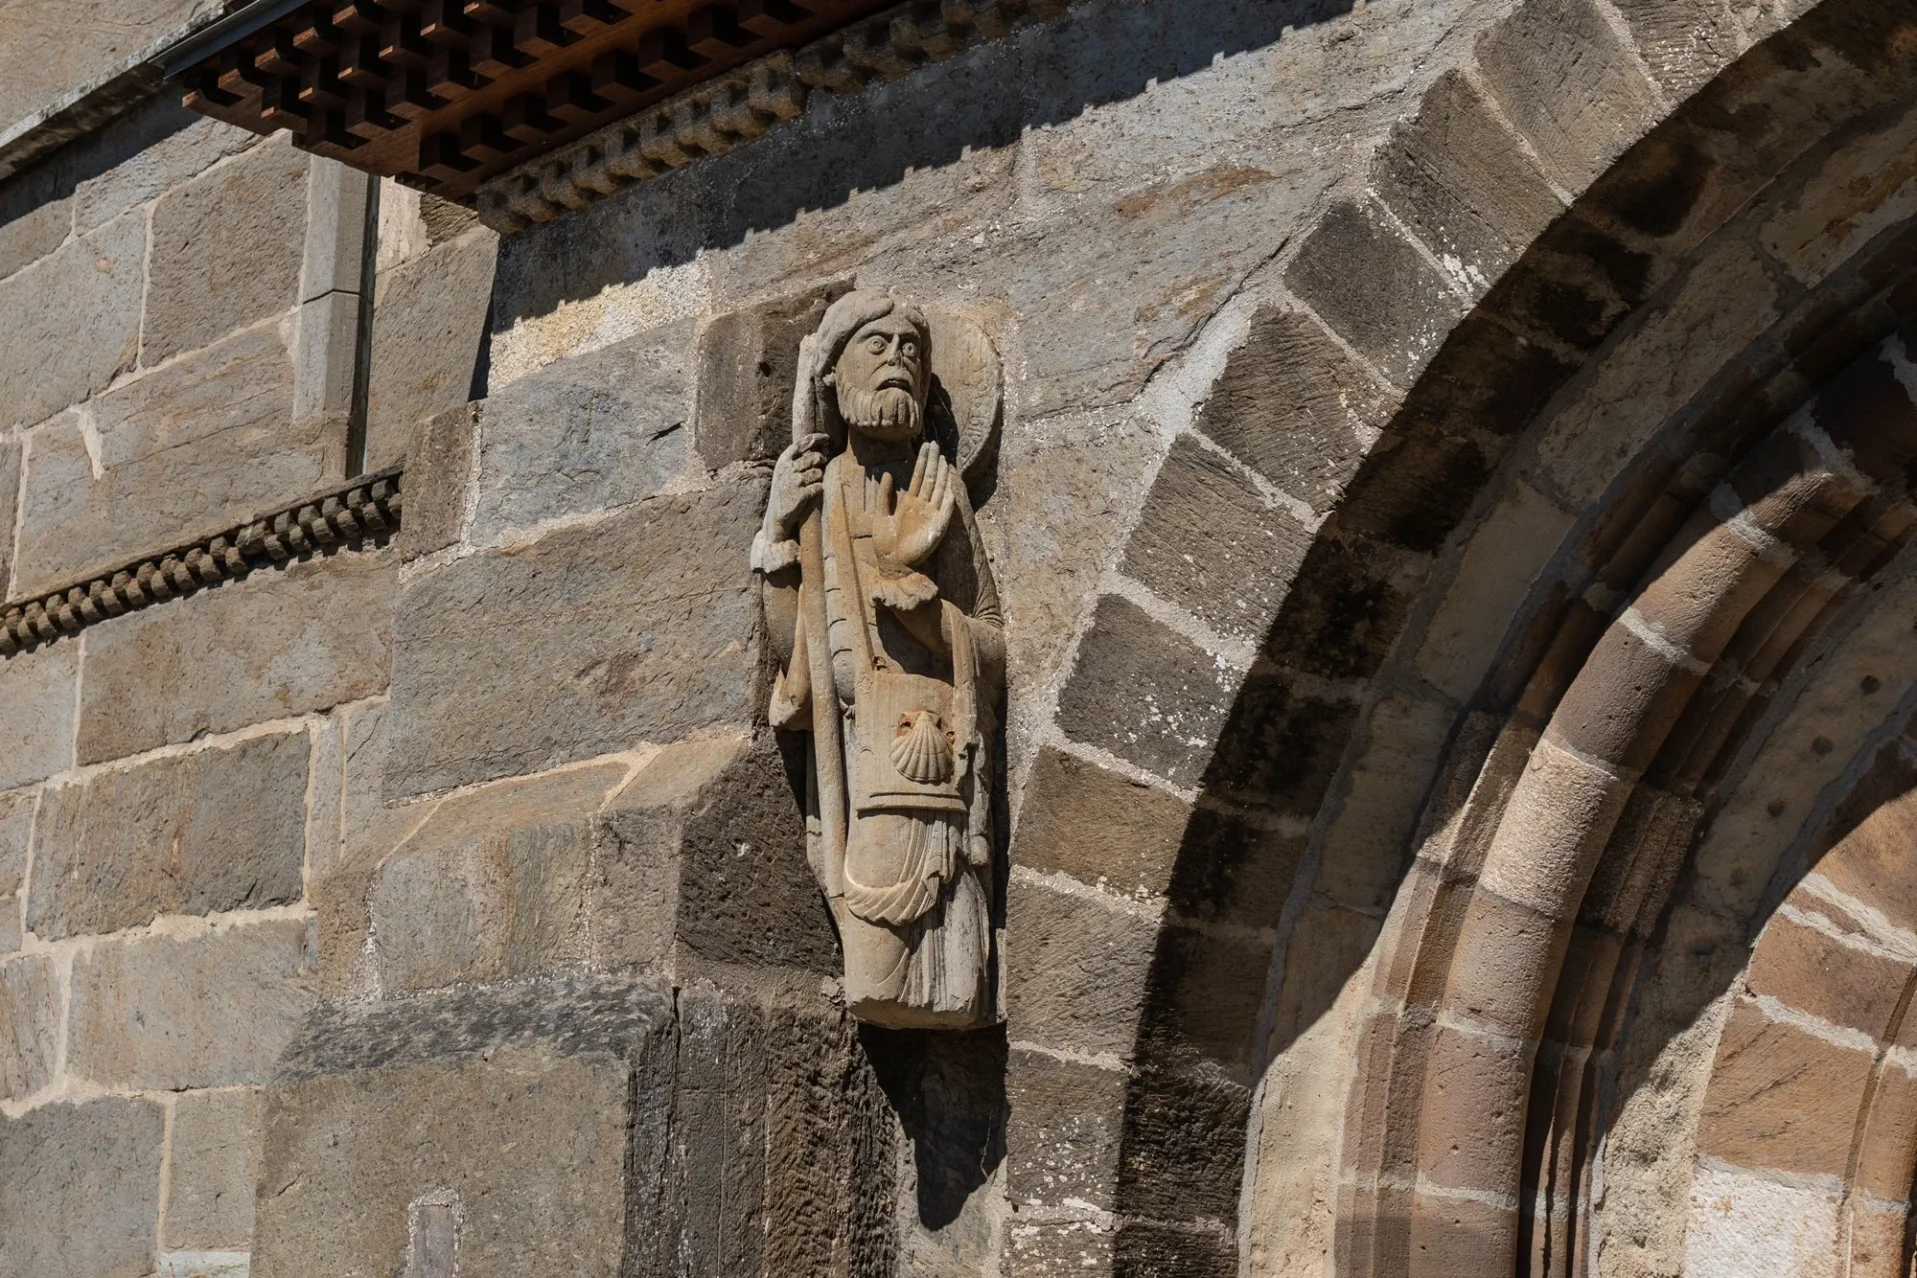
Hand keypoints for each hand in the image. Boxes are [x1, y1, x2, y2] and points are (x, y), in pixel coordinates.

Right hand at [769, 433, 829, 536]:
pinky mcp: (802, 494)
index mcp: (783, 460)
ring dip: (818, 478)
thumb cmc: (785, 490)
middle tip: (820, 465)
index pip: (802, 443)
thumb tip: (823, 450)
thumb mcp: (785, 472)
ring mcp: (795, 481)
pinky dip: (818, 489)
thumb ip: (799, 460)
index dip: (816, 438)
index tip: (827, 438)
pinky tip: (810, 493)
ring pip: (819, 472)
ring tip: (810, 484)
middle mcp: (788, 469)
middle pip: (815, 457)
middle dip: (821, 461)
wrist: (777, 514)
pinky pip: (819, 486)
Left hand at [877, 442, 955, 569]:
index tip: (925, 447)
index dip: (922, 462)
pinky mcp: (938, 526)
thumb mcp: (879, 515)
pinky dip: (948, 495)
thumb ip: (884, 495)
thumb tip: (887, 473)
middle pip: (929, 479)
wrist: (892, 564)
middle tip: (934, 444)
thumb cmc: (885, 544)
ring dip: (941, 474)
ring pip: (938, 489)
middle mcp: (922, 506)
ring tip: (942, 458)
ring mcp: (931, 515)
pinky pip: (945, 507)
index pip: (918, 477)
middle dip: (931, 462)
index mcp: (909, 503)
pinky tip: (951, 482)